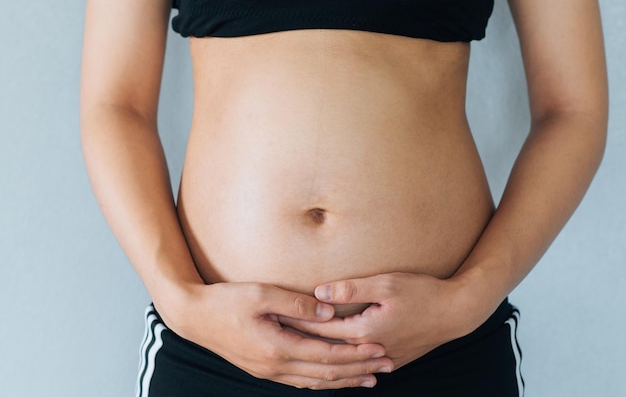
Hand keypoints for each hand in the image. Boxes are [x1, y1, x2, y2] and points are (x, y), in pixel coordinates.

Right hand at [159, 282, 393, 389]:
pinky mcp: (263, 369)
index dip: (356, 353)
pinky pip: (300, 382)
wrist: (194, 317)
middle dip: (358, 369)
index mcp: (277, 347)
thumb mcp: (261, 294)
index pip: (327, 355)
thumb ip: (296, 302)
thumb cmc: (226, 301)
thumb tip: (328, 310)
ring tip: (369, 378)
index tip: (379, 349)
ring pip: (315, 382)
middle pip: (326, 373)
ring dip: (344, 380)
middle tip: (386, 366)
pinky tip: (334, 379)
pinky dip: (322, 382)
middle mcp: (275, 366)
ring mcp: (268, 371)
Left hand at [278, 272, 480, 368]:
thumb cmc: (423, 293)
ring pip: (342, 359)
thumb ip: (350, 289)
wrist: (457, 313)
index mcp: (365, 330)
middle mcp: (370, 349)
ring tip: (296, 346)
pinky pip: (359, 363)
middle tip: (276, 333)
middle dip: (301, 339)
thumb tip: (319, 293)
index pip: (320, 328)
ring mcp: (382, 358)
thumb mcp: (386, 284)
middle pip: (327, 346)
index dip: (297, 322)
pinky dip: (341, 360)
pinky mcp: (392, 359)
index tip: (275, 317)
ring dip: (319, 352)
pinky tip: (331, 357)